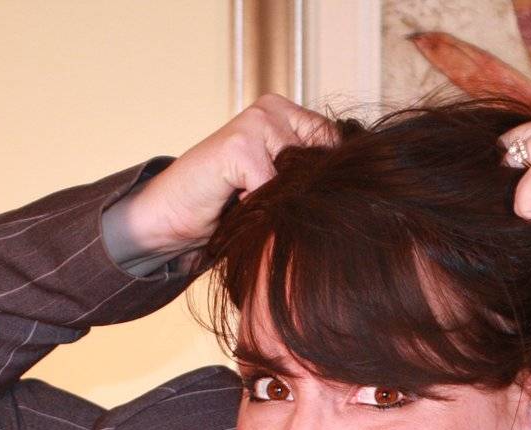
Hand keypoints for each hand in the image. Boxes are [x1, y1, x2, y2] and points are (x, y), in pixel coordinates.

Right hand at [105, 94, 337, 263]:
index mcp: (287, 114)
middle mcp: (273, 110)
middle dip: (307, 193)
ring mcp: (256, 123)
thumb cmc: (227, 206)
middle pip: (323, 161)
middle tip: (273, 207)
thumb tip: (358, 191)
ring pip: (300, 175)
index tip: (321, 204)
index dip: (333, 180)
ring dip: (281, 202)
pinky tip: (236, 205)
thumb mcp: (277, 187)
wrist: (172, 218)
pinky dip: (259, 207)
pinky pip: (272, 187)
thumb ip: (308, 178)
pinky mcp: (239, 145)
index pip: (337, 145)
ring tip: (251, 204)